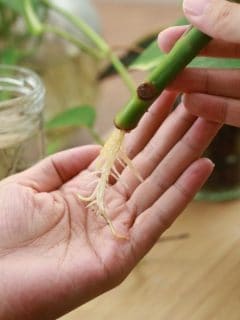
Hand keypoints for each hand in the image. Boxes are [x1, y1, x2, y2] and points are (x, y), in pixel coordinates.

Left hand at [0, 91, 219, 319]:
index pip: (125, 151)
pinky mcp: (124, 253)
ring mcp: (119, 229)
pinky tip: (202, 166)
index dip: (145, 123)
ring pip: (160, 184)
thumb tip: (98, 146)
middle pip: (148, 162)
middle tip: (198, 99)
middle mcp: (108, 206)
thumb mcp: (28, 184)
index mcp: (86, 190)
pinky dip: (182, 192)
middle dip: (173, 130)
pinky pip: (158, 218)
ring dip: (186, 153)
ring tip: (208, 122)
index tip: (164, 95)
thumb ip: (62, 164)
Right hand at [158, 0, 239, 126]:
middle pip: (224, 57)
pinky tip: (191, 104)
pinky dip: (214, 107)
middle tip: (163, 65)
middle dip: (191, 61)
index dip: (196, 33)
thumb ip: (228, 21)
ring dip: (196, 86)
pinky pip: (236, 110)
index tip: (165, 38)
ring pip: (226, 86)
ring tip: (169, 85)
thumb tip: (190, 5)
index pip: (226, 26)